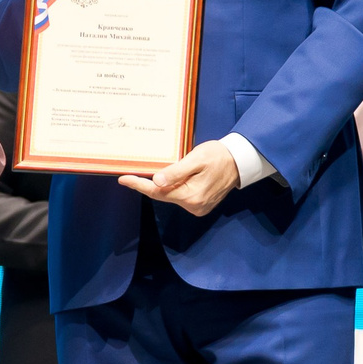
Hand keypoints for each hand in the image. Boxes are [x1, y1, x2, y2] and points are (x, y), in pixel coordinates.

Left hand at [120, 142, 240, 215]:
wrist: (240, 161)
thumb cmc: (218, 156)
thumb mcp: (196, 159)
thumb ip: (176, 171)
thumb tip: (157, 181)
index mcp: (191, 195)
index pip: (157, 191)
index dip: (138, 185)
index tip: (123, 179)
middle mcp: (194, 205)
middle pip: (163, 195)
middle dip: (149, 184)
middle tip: (134, 173)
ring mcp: (198, 207)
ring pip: (171, 196)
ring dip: (164, 185)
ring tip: (164, 170)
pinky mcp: (201, 205)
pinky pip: (180, 197)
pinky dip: (173, 188)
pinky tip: (173, 178)